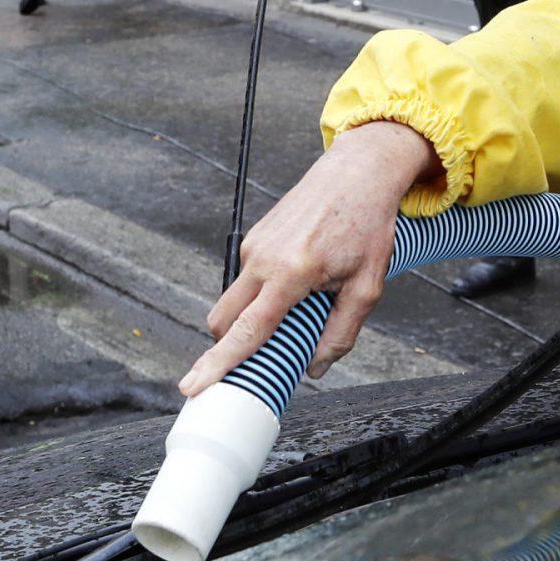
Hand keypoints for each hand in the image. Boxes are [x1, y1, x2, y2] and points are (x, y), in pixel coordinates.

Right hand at [180, 122, 439, 395]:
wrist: (356, 174)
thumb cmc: (366, 226)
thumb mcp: (367, 286)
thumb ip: (341, 332)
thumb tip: (315, 367)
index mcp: (291, 272)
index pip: (247, 330)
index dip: (218, 363)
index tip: (192, 385)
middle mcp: (263, 259)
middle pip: (224, 320)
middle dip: (229, 345)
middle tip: (263, 357)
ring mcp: (254, 247)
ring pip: (234, 301)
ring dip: (252, 318)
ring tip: (299, 307)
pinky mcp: (254, 239)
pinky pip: (247, 280)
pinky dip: (261, 296)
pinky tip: (297, 283)